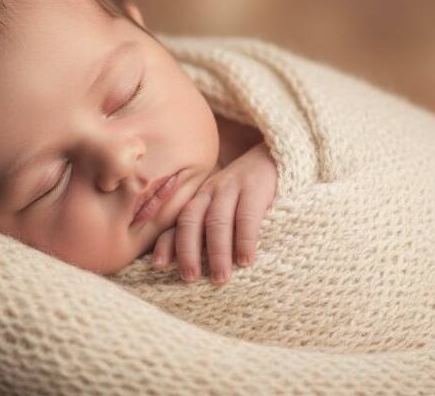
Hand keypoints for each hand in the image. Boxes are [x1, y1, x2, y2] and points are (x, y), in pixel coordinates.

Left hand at [150, 142, 276, 284]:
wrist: (276, 156)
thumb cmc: (248, 191)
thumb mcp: (225, 205)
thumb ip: (209, 226)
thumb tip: (194, 264)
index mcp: (200, 198)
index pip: (178, 222)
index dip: (167, 243)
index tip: (159, 265)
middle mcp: (211, 191)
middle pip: (191, 220)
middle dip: (187, 251)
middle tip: (190, 278)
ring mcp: (232, 187)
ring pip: (216, 220)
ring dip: (217, 252)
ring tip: (220, 278)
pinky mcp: (256, 187)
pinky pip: (247, 216)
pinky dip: (244, 240)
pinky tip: (246, 260)